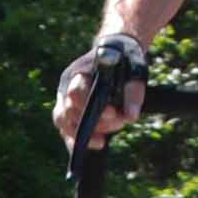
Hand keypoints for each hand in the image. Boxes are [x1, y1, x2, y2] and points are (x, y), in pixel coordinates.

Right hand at [53, 33, 145, 147]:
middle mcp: (66, 86)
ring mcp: (65, 99)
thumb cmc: (125, 59)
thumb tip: (131, 117)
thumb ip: (134, 93)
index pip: (75, 92)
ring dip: (83, 134)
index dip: (90, 105)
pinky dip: (77, 140)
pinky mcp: (70, 112)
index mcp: (79, 72)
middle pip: (68, 111)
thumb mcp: (135, 71)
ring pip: (62, 123)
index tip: (112, 112)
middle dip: (93, 122)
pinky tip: (94, 145)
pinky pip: (66, 130)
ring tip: (103, 141)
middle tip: (118, 123)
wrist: (118, 52)